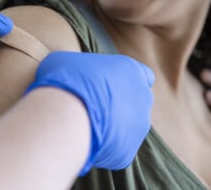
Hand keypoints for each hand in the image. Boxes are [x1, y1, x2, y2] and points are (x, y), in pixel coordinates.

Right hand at [26, 51, 154, 174]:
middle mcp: (142, 97)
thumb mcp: (66, 60)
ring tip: (85, 127)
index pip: (144, 75)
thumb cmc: (65, 80)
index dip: (127, 81)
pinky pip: (115, 149)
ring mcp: (139, 125)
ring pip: (128, 128)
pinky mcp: (128, 150)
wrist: (66, 116)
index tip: (110, 86)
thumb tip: (72, 74)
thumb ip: (80, 66)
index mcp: (132, 70)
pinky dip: (102, 148)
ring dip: (112, 127)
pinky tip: (84, 142)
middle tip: (94, 108)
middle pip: (137, 102)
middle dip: (120, 106)